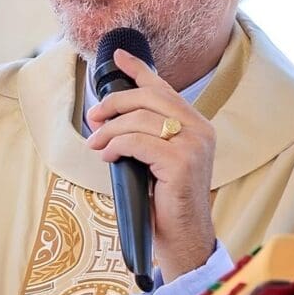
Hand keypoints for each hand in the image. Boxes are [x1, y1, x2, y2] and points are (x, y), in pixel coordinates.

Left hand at [86, 49, 215, 282]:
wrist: (182, 236)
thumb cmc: (164, 197)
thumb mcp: (154, 156)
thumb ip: (144, 131)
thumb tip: (106, 114)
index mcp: (196, 124)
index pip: (164, 88)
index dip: (139, 69)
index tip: (119, 57)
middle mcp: (200, 129)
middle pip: (148, 98)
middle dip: (113, 103)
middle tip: (93, 117)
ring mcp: (194, 145)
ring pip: (139, 120)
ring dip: (109, 131)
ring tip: (96, 144)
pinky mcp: (182, 162)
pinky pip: (137, 142)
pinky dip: (116, 146)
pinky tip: (106, 156)